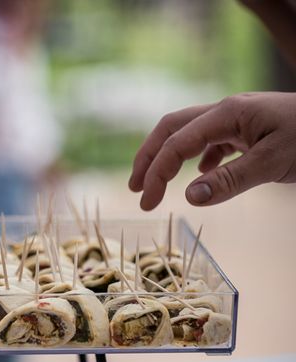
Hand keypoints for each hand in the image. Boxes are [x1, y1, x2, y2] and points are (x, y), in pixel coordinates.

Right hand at [128, 92, 295, 209]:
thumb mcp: (275, 162)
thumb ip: (231, 180)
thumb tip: (190, 197)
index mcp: (227, 114)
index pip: (177, 143)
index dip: (156, 172)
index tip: (146, 201)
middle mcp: (226, 111)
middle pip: (171, 128)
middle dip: (149, 157)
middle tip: (135, 188)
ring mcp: (236, 118)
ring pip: (187, 133)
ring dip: (167, 157)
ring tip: (154, 182)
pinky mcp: (247, 128)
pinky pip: (211, 140)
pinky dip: (196, 158)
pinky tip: (200, 175)